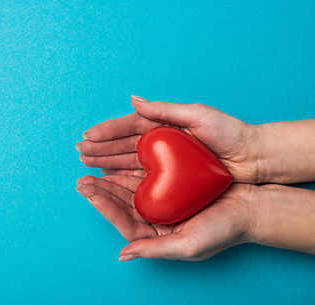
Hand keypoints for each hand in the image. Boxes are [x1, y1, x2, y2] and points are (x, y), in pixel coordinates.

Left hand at [76, 174, 255, 260]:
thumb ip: (154, 250)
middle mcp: (155, 221)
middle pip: (121, 206)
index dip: (106, 209)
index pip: (125, 223)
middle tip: (82, 181)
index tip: (91, 194)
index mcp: (157, 237)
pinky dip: (128, 171)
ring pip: (128, 191)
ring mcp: (161, 203)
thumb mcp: (189, 245)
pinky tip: (114, 164)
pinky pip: (143, 179)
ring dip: (109, 181)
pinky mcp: (168, 187)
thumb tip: (123, 256)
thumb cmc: (223, 229)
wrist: (250, 207)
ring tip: (90, 171)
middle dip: (101, 193)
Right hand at [78, 96, 260, 182]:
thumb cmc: (228, 133)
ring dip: (106, 162)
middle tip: (80, 152)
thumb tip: (133, 99)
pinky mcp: (169, 178)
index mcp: (163, 125)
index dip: (107, 131)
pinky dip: (122, 176)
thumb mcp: (198, 115)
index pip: (129, 127)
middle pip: (123, 145)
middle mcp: (160, 142)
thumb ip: (165, 109)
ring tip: (87, 164)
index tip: (88, 135)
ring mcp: (163, 160)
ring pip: (128, 161)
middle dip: (101, 148)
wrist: (250, 158)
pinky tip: (108, 177)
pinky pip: (140, 176)